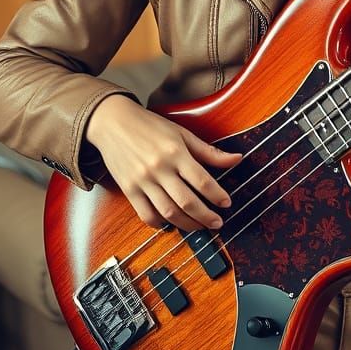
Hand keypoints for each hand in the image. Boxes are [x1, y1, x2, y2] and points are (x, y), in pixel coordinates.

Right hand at [85, 95, 240, 230]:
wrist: (113, 123)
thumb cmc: (150, 126)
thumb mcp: (182, 133)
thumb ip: (208, 151)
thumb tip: (237, 159)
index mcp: (175, 152)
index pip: (202, 180)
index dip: (217, 195)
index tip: (227, 203)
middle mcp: (159, 168)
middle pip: (187, 201)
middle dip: (206, 216)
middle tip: (217, 222)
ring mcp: (142, 181)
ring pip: (168, 212)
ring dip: (187, 224)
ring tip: (199, 227)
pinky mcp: (129, 189)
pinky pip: (146, 214)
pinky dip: (160, 223)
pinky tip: (171, 223)